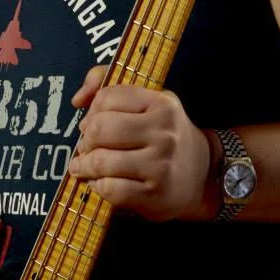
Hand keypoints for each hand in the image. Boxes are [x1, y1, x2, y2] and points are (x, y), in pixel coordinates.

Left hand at [67, 66, 217, 220]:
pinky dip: (97, 186)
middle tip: (87, 146)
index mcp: (161, 103)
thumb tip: (77, 99)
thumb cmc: (165, 134)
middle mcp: (164, 132)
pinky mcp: (154, 194)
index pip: (107, 98)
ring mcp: (160, 164)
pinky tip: (100, 182)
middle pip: (100, 129)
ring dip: (84, 165)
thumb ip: (108, 86)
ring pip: (101, 161)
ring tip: (84, 165)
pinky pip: (109, 189)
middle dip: (86, 139)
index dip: (92, 111)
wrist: (202, 175)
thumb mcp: (148, 101)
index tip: (93, 122)